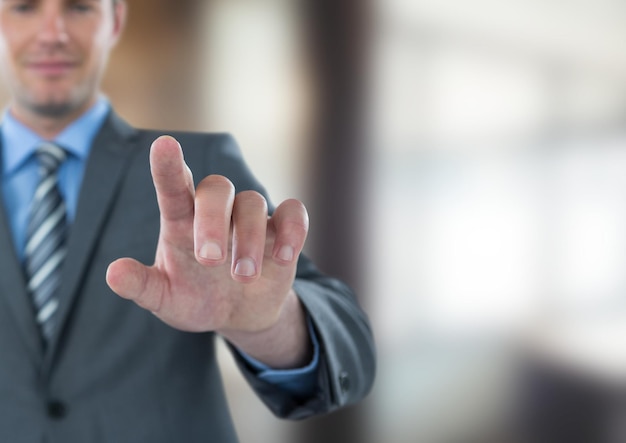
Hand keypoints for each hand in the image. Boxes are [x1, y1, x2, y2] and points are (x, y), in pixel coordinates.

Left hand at [106, 135, 310, 366]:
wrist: (238, 315)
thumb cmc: (196, 299)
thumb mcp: (165, 299)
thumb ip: (142, 286)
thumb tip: (112, 274)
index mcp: (182, 222)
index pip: (173, 187)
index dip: (168, 166)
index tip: (163, 145)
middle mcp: (216, 213)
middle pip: (217, 188)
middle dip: (213, 220)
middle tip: (208, 259)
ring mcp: (250, 219)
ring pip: (253, 202)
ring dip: (249, 239)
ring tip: (243, 277)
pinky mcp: (282, 231)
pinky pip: (293, 213)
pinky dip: (293, 229)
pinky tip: (282, 256)